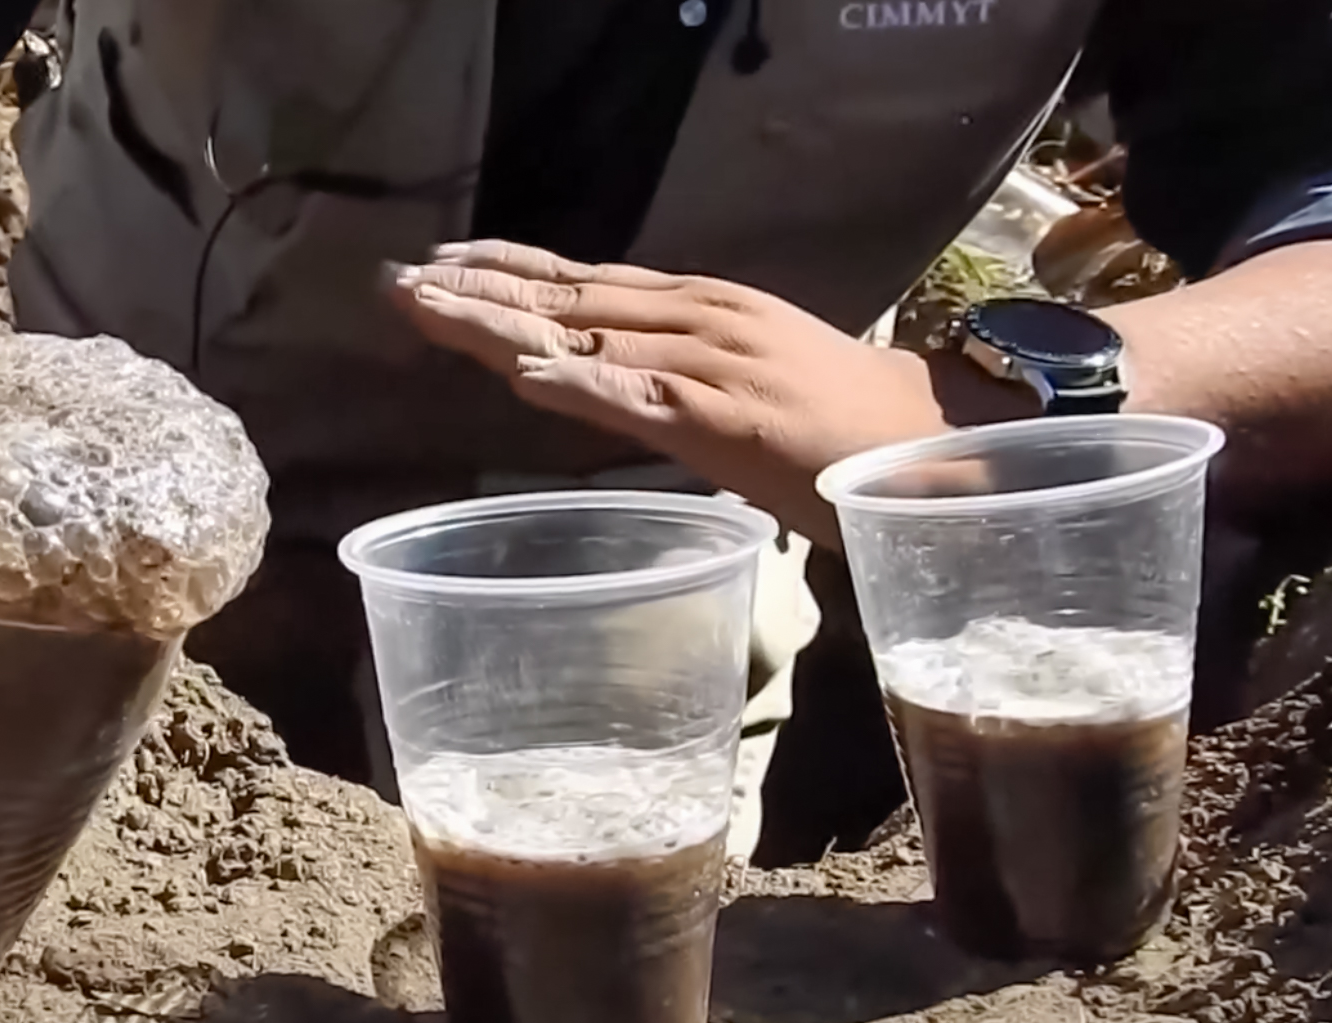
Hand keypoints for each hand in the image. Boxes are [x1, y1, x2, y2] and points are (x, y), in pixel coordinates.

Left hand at [386, 240, 967, 543]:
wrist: (935, 448)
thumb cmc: (851, 431)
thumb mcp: (753, 383)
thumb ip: (687, 378)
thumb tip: (626, 385)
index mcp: (704, 310)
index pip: (587, 280)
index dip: (510, 271)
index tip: (441, 265)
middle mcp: (698, 320)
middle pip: (568, 297)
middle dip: (478, 289)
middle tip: (396, 279)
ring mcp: (711, 364)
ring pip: (584, 336)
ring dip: (499, 324)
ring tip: (425, 310)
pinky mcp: (727, 420)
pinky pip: (641, 399)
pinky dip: (581, 385)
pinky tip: (525, 379)